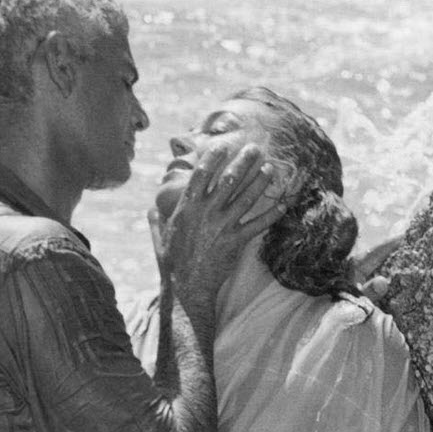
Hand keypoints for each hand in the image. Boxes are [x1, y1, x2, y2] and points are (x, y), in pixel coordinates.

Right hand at [162, 143, 287, 300]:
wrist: (187, 286)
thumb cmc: (172, 263)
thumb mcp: (160, 239)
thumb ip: (156, 222)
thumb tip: (149, 211)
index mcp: (187, 207)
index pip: (201, 175)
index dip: (213, 158)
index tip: (223, 145)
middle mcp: (206, 213)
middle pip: (228, 180)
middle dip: (243, 161)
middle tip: (255, 148)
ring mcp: (222, 226)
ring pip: (246, 198)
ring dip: (260, 181)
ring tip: (270, 167)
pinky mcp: (235, 241)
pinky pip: (257, 225)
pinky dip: (271, 214)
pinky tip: (283, 204)